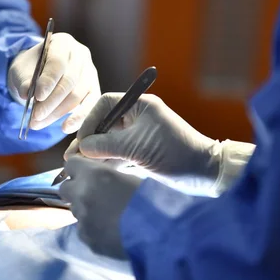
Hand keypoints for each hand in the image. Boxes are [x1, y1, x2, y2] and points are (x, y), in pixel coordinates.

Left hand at [7, 33, 99, 133]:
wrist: (41, 73)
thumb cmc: (31, 69)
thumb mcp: (22, 70)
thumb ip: (24, 80)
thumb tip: (25, 93)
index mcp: (63, 43)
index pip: (58, 63)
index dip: (48, 81)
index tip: (37, 97)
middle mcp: (81, 56)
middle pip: (69, 82)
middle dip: (51, 102)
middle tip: (35, 116)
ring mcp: (90, 73)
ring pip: (77, 96)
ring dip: (57, 113)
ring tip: (38, 123)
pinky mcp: (94, 90)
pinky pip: (89, 106)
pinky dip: (78, 119)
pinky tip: (65, 128)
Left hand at [58, 155, 142, 258]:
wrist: (158, 235)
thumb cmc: (151, 199)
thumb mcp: (131, 177)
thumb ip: (110, 176)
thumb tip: (104, 178)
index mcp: (93, 175)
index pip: (70, 164)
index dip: (79, 167)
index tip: (87, 171)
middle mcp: (81, 195)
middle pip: (65, 189)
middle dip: (76, 189)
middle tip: (94, 193)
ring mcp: (82, 220)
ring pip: (75, 211)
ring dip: (86, 210)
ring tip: (108, 215)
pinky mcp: (87, 240)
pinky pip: (84, 230)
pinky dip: (94, 229)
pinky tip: (111, 231)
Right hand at [64, 93, 220, 180]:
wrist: (205, 175)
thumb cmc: (176, 154)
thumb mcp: (137, 148)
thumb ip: (106, 146)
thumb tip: (81, 148)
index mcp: (140, 106)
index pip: (105, 105)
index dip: (90, 121)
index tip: (83, 141)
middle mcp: (139, 118)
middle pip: (105, 124)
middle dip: (90, 141)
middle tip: (73, 158)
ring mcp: (141, 136)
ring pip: (110, 141)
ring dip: (96, 153)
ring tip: (80, 168)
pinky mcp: (143, 154)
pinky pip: (119, 154)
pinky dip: (107, 162)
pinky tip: (96, 173)